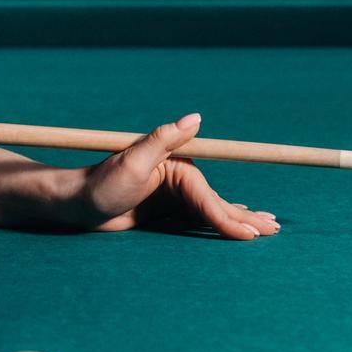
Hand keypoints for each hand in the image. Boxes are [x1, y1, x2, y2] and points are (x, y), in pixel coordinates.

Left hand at [56, 113, 280, 239]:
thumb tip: (196, 117)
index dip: (231, 217)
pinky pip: (198, 218)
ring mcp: (173, 195)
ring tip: (266, 229)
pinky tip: (234, 224)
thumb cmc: (99, 184)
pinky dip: (219, 223)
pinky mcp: (165, 210)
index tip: (251, 234)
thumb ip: (164, 139)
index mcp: (176, 165)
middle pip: (218, 201)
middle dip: (246, 217)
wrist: (75, 203)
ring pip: (212, 211)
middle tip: (275, 231)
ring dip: (240, 220)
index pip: (209, 197)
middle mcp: (179, 177)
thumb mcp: (131, 161)